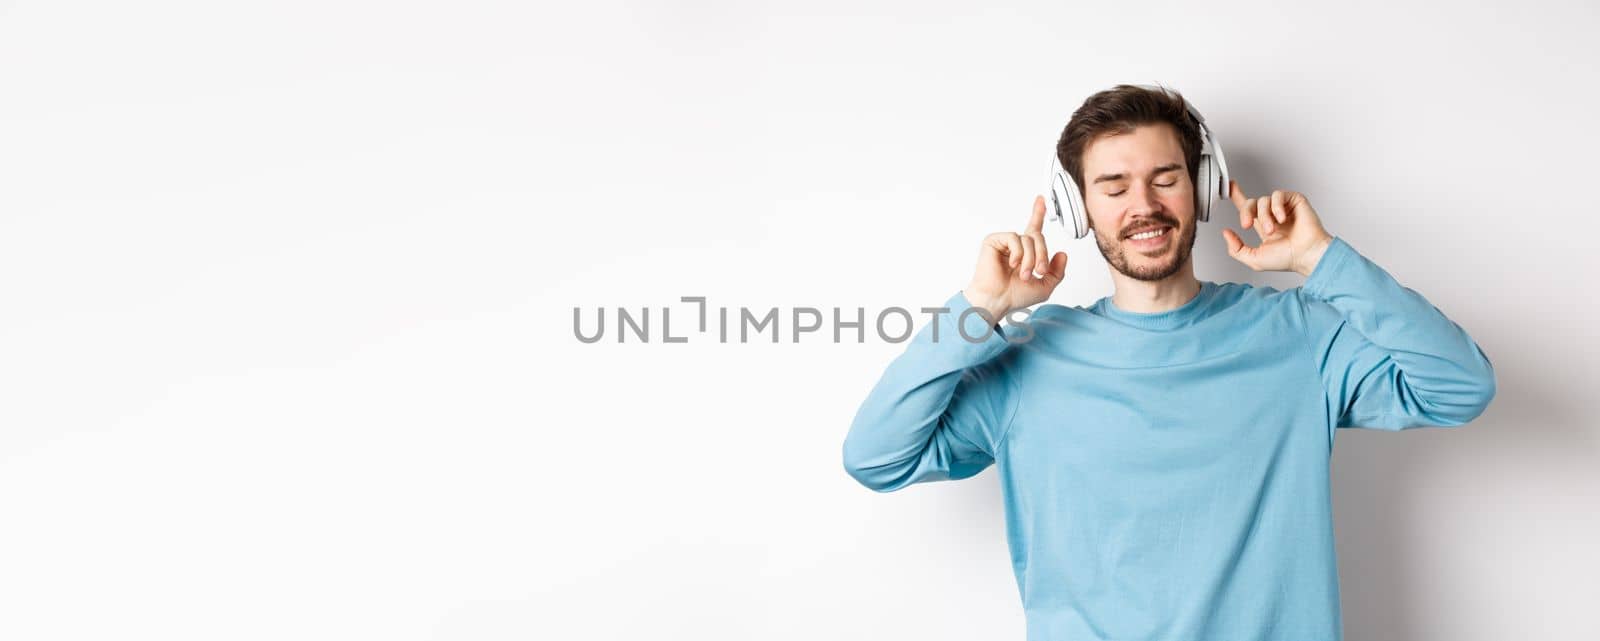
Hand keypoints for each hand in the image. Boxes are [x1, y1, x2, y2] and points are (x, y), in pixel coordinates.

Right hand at [963, 195, 1069, 319]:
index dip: (1038, 213)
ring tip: (1024, 274)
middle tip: (1039, 271)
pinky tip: (1012, 264)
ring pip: (1028, 239)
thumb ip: (1057, 271)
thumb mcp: (1045, 287)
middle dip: (1042, 255)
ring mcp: (1004, 242)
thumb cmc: (1015, 296)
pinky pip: (1014, 238)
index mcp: (1026, 253)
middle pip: (1038, 236)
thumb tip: (1062, 253)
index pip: (1034, 229)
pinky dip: (1018, 253)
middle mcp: (1015, 245)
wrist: (996, 301)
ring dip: (1030, 259)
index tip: (1041, 199)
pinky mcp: (994, 241)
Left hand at [1222, 180, 1334, 275]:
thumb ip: (1236, 249)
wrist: (1307, 255)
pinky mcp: (1294, 201)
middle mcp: (1272, 215)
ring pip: (1263, 200)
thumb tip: (1226, 233)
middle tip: (1246, 225)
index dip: (1237, 196)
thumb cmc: (1287, 259)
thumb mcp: (1254, 259)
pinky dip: (1276, 207)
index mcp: (1263, 226)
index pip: (1247, 208)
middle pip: (1250, 203)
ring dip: (1264, 216)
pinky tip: (1282, 219)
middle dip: (1245, 213)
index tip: (1229, 186)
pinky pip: (1278, 195)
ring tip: (1272, 229)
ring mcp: (1283, 208)